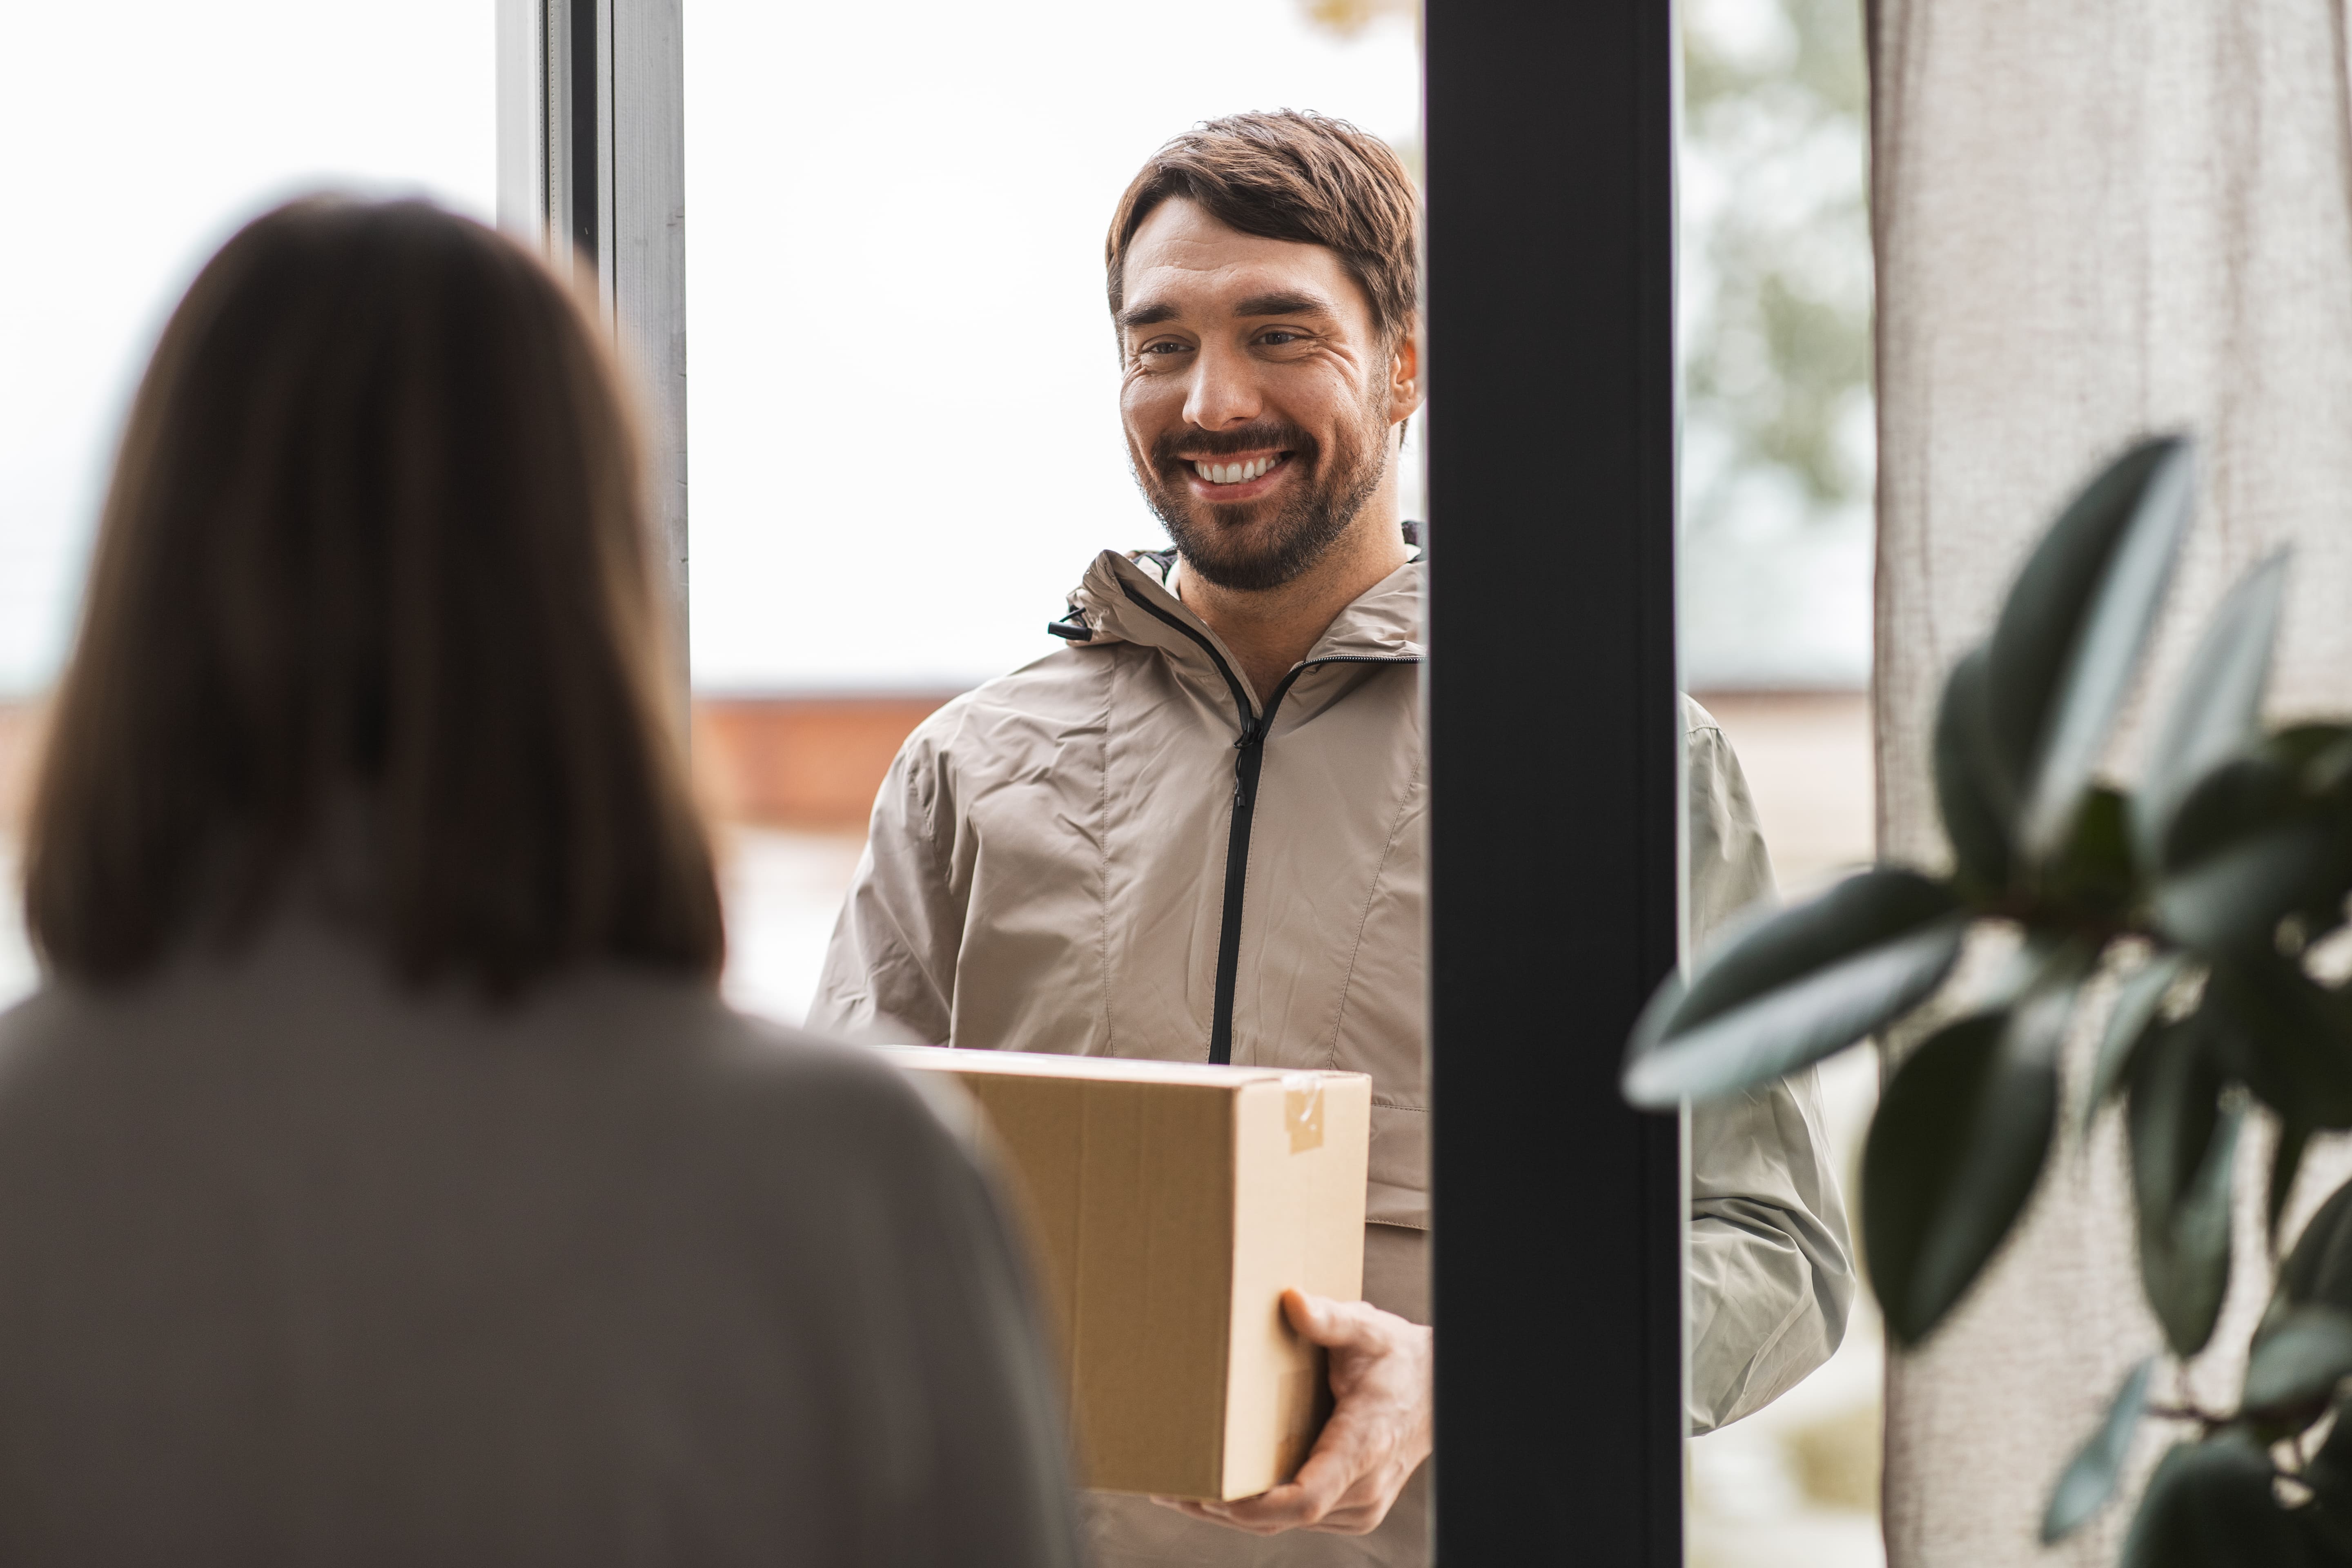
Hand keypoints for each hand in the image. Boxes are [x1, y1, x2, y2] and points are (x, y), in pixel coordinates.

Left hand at [1153, 1289, 1432, 1535]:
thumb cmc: (1398, 1360)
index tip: (1208, 1494)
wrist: (1437, 1390)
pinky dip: (1260, 1508)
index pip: (1305, 1498)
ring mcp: (1360, 1505)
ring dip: (1234, 1513)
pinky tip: (1224, 1488)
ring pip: (1287, 1524)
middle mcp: (1363, 1488)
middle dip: (1223, 1509)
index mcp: (1363, 1446)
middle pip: (1284, 1518)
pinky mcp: (1353, 1508)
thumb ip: (1330, 1319)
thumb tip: (1292, 1300)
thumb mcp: (1368, 1329)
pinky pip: (1298, 1517)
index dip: (1254, 1505)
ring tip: (1181, 1489)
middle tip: (1168, 1488)